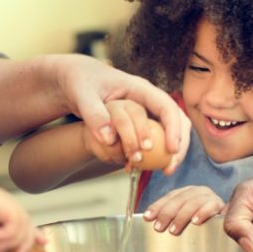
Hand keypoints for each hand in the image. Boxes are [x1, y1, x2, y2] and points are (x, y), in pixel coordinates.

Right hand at [0, 187, 42, 251]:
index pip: (20, 217)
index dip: (32, 231)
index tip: (42, 242)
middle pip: (25, 221)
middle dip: (25, 241)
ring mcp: (0, 198)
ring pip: (22, 223)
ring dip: (12, 240)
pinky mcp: (0, 202)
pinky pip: (16, 222)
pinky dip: (8, 235)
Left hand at [53, 54, 190, 173]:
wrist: (74, 80)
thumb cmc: (80, 83)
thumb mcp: (83, 96)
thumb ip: (94, 115)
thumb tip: (109, 139)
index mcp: (139, 88)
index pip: (166, 106)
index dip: (173, 128)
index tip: (171, 150)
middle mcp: (147, 99)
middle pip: (175, 120)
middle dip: (178, 144)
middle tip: (169, 168)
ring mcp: (144, 110)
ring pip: (167, 131)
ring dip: (169, 152)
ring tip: (164, 171)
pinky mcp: (138, 121)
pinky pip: (153, 137)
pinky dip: (151, 153)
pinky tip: (141, 167)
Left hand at [143, 185, 223, 234]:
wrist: (229, 223)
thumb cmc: (200, 224)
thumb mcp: (183, 218)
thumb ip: (169, 216)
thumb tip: (147, 219)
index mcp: (186, 192)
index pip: (169, 197)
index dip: (157, 206)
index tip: (147, 217)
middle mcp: (197, 191)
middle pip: (179, 199)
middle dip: (167, 213)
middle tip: (159, 227)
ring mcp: (210, 197)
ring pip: (192, 202)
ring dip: (181, 217)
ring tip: (173, 230)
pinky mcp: (220, 205)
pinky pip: (211, 207)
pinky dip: (202, 213)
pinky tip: (195, 222)